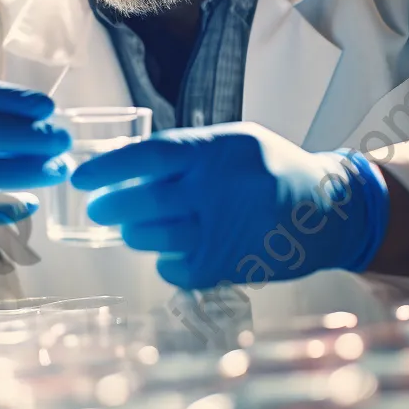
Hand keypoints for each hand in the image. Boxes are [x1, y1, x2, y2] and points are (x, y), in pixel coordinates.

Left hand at [70, 122, 387, 289]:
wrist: (328, 213)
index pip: (147, 157)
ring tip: (133, 226)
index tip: (80, 179)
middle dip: (111, 206)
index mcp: (215, 151)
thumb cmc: (273, 170)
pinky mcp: (226, 267)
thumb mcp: (235, 140)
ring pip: (153, 238)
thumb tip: (126, 165)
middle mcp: (216, 190)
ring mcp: (222, 232)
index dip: (107, 169)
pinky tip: (173, 249)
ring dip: (135, 233)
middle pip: (144, 202)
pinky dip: (166, 260)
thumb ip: (187, 151)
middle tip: (99, 208)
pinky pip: (175, 267)